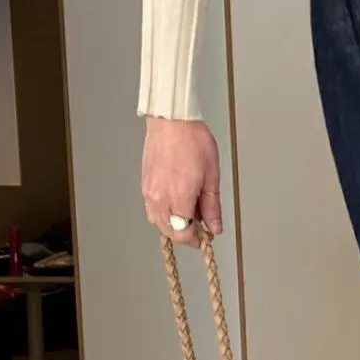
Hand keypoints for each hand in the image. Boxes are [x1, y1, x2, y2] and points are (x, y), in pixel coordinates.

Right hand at [141, 117, 223, 246]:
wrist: (171, 120)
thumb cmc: (192, 141)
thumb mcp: (211, 176)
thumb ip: (212, 206)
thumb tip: (214, 227)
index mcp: (179, 198)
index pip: (184, 234)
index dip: (196, 240)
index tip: (206, 237)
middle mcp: (160, 198)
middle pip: (170, 232)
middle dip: (185, 234)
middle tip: (200, 227)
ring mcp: (149, 192)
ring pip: (158, 222)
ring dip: (173, 225)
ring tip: (189, 213)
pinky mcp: (144, 184)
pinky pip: (151, 209)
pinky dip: (163, 214)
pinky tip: (175, 203)